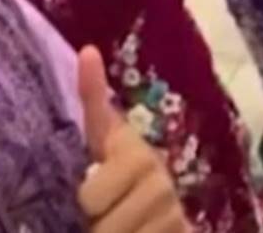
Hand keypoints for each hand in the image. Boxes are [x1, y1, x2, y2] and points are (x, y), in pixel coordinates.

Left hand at [78, 46, 188, 232]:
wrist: (172, 212)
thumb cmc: (126, 168)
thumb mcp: (106, 135)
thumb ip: (94, 98)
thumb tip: (87, 49)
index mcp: (137, 154)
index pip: (89, 197)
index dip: (87, 199)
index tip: (95, 188)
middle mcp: (161, 185)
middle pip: (101, 225)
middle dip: (98, 225)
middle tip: (108, 213)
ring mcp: (175, 217)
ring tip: (124, 224)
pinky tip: (140, 231)